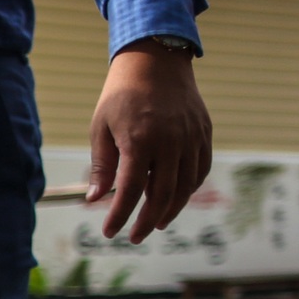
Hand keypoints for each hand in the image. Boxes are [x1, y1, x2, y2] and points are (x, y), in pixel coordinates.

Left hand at [85, 42, 211, 243]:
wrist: (155, 61)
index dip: (120, 215)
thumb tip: (95, 199)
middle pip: (162, 194)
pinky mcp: (204, 132)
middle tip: (134, 236)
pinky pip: (200, 169)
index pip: (131, 190)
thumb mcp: (101, 128)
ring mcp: (192, 137)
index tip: (110, 232)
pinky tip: (175, 199)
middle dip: (147, 220)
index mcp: (139, 140)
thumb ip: (102, 165)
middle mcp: (170, 141)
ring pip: (185, 186)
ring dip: (170, 210)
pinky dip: (189, 189)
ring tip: (155, 223)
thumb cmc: (120, 95)